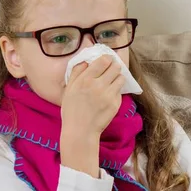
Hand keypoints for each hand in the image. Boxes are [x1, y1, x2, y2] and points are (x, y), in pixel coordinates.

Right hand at [60, 55, 124, 176]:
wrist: (80, 131)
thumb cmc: (72, 110)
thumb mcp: (69, 89)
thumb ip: (77, 72)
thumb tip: (86, 60)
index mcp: (85, 79)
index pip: (104, 60)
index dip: (106, 59)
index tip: (106, 61)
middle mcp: (98, 85)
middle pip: (115, 67)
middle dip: (114, 66)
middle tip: (110, 69)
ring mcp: (108, 95)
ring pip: (121, 77)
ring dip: (117, 77)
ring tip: (111, 81)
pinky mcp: (115, 104)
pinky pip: (119, 91)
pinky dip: (116, 90)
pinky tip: (109, 95)